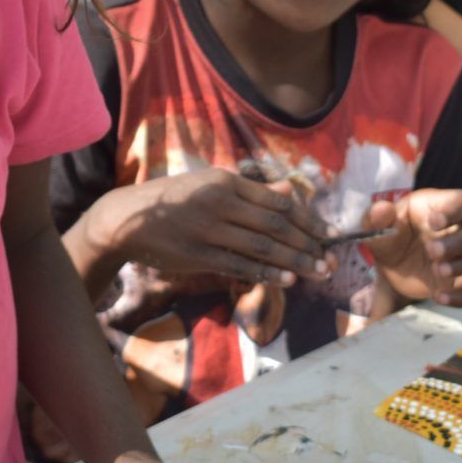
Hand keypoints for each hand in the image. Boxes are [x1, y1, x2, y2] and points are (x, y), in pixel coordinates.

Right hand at [93, 170, 335, 286]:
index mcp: (226, 182)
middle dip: (309, 243)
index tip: (329, 234)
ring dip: (295, 260)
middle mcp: (220, 203)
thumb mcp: (210, 185)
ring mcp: (209, 229)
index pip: (277, 201)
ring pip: (262, 246)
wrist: (128, 219)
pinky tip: (288, 280)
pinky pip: (240, 265)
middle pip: (276, 224)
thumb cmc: (173, 201)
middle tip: (333, 259)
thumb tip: (289, 190)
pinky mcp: (199, 255)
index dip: (308, 219)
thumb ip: (251, 191)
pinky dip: (266, 272)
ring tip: (319, 271)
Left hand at [357, 190, 461, 307]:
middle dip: (459, 242)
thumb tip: (382, 210)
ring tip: (437, 271)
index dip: (454, 211)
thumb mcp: (375, 225)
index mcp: (440, 206)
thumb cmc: (387, 234)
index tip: (433, 223)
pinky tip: (439, 297)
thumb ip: (376, 216)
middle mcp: (459, 228)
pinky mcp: (461, 280)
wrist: (388, 264)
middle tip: (432, 252)